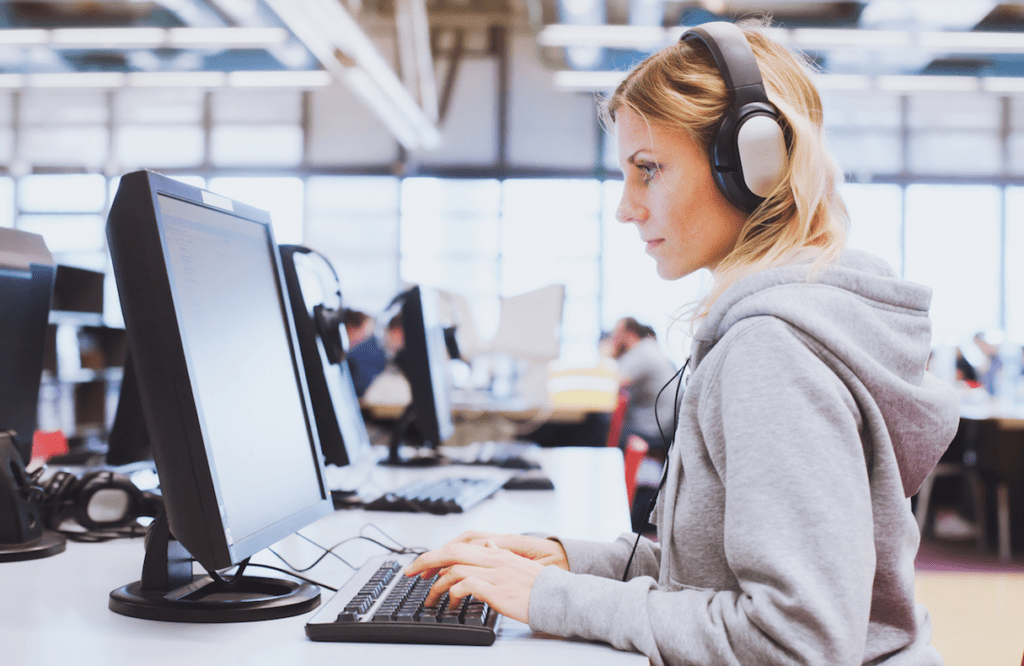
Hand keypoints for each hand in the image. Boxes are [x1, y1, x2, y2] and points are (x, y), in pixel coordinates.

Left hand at [404, 539, 545, 623]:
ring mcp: (495, 573)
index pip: (459, 546)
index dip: (437, 554)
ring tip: (430, 599)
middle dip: (426, 562)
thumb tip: (489, 544)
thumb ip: (501, 553)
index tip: (422, 566)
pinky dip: (453, 593)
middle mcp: (494, 558)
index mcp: (497, 552)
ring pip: (455, 569)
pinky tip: (450, 603)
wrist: (559, 596)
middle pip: (451, 552)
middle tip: (411, 574)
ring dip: (437, 584)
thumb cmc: (540, 584)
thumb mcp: (519, 562)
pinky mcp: (497, 590)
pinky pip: (466, 586)